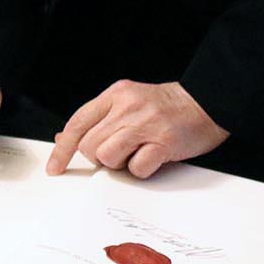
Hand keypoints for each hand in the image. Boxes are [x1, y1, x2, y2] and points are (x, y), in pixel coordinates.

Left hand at [47, 80, 228, 178]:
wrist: (209, 101)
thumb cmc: (168, 106)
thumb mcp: (129, 102)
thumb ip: (99, 119)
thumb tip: (63, 139)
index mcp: (117, 94)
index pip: (77, 123)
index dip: (62, 149)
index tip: (55, 168)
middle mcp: (128, 106)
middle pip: (89, 145)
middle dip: (100, 157)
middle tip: (121, 152)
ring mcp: (146, 123)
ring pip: (108, 157)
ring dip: (120, 164)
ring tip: (138, 153)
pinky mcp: (163, 141)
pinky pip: (136, 169)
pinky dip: (143, 170)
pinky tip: (154, 156)